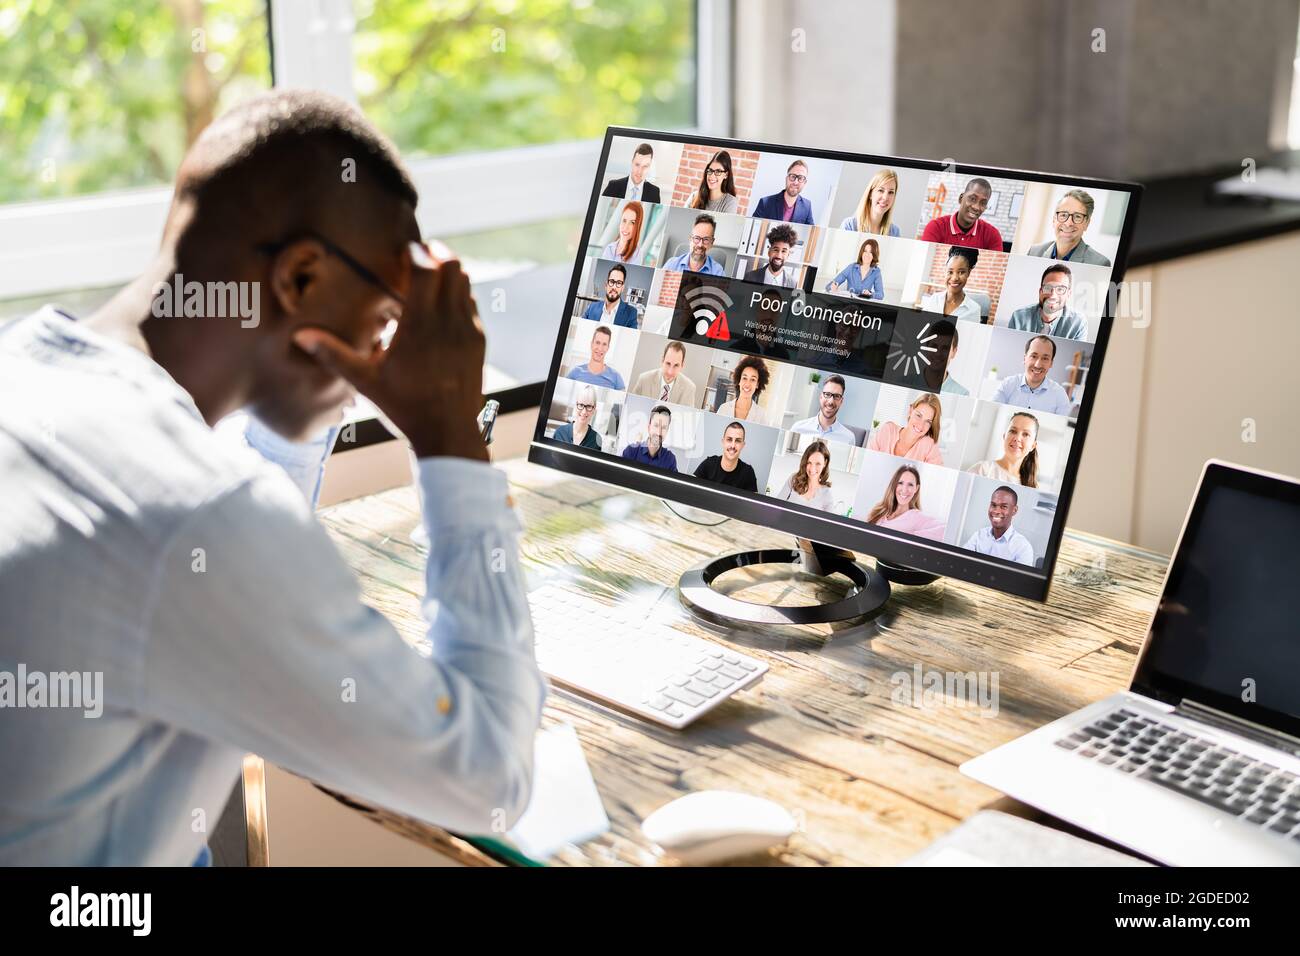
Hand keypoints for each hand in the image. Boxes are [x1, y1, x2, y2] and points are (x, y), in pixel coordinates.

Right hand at [292, 241, 488, 460]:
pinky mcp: (479, 342)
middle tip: (417, 255)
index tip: (403, 250)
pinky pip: (473, 304)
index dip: (417, 252)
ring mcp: (468, 330)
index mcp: (421, 325)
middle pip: (452, 267)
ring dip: (449, 273)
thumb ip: (334, 354)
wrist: (449, 434)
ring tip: (428, 275)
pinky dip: (460, 294)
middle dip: (435, 254)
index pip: (427, 269)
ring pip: (466, 283)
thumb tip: (300, 335)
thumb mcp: (365, 382)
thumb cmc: (405, 408)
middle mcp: (449, 322)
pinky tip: (442, 304)